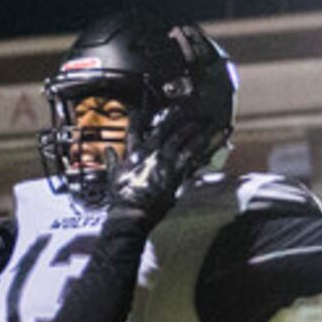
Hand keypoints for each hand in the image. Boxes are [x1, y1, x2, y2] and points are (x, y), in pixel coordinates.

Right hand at [110, 99, 224, 218]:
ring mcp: (164, 162)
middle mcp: (150, 154)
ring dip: (192, 128)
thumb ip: (112, 161)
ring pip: (180, 139)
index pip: (135, 130)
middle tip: (181, 107)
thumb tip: (108, 150)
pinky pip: (193, 156)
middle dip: (172, 117)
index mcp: (133, 153)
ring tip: (203, 120)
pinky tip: (214, 139)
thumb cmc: (121, 198)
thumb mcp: (113, 177)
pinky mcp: (176, 173)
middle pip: (162, 129)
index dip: (138, 117)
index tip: (141, 108)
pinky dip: (205, 146)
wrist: (131, 213)